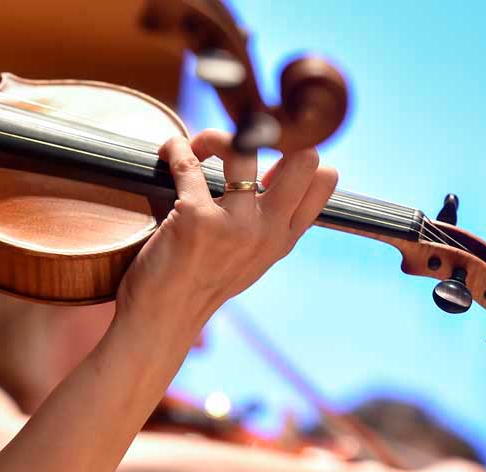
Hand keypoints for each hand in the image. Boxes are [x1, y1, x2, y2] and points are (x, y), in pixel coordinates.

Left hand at [121, 130, 336, 324]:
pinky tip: (167, 151)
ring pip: (246, 148)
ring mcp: (234, 224)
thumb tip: (274, 177)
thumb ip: (268, 227)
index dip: (298, 155)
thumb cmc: (197, 288)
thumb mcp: (250, 261)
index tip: (267, 156)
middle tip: (237, 145)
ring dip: (216, 137)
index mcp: (282, 240)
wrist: (161, 320)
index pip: (324, 180)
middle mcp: (266, 231)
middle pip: (301, 158)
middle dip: (271, 137)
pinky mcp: (195, 218)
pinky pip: (189, 161)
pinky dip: (175, 147)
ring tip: (197, 148)